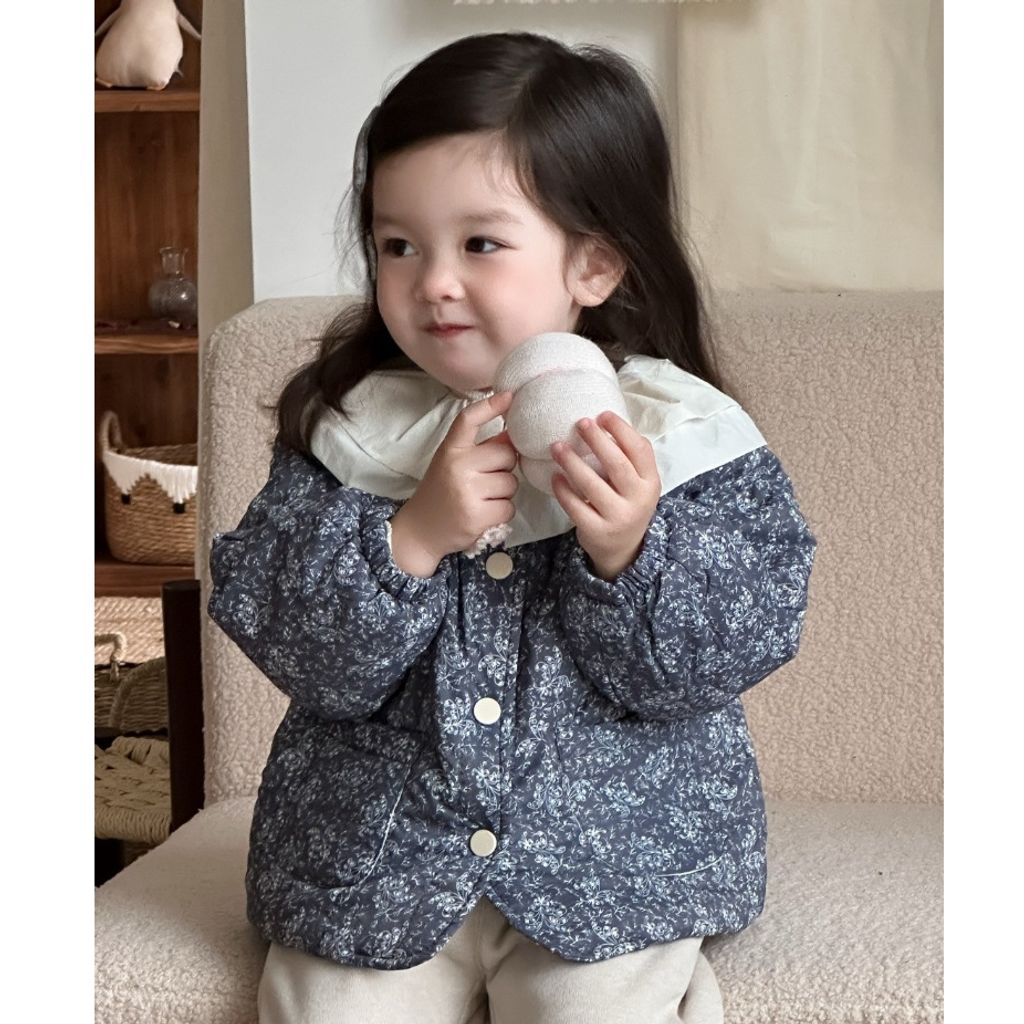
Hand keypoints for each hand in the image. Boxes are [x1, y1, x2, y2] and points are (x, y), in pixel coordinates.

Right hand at [393, 391, 518, 563]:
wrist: (421, 530)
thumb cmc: (442, 491)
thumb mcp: (452, 463)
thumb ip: (479, 449)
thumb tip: (513, 434)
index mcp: (450, 449)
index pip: (469, 419)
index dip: (490, 406)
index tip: (509, 396)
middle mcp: (457, 466)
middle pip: (507, 455)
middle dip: (504, 468)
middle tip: (486, 479)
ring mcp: (467, 491)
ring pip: (511, 483)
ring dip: (504, 492)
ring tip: (482, 498)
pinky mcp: (477, 515)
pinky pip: (509, 507)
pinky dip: (501, 512)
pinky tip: (484, 513)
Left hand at [550, 411, 660, 580]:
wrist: (623, 548)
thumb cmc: (626, 503)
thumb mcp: (638, 483)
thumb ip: (630, 457)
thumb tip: (605, 422)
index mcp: (650, 482)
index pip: (640, 450)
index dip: (621, 430)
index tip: (602, 415)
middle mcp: (638, 500)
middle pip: (616, 464)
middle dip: (596, 440)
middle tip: (580, 423)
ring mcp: (618, 517)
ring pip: (592, 484)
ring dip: (572, 462)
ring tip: (557, 446)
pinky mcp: (597, 531)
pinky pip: (575, 506)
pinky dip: (562, 489)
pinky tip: (554, 476)